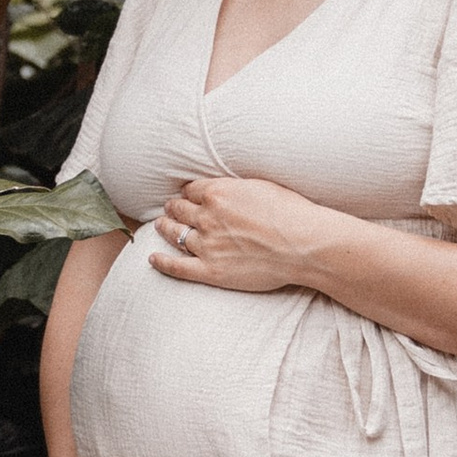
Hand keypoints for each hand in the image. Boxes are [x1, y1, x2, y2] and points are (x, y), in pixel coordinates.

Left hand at [148, 173, 341, 295]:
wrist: (304, 245)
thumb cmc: (291, 213)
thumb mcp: (260, 186)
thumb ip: (234, 187)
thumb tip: (222, 187)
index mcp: (218, 193)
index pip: (191, 190)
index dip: (188, 193)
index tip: (187, 195)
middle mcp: (207, 217)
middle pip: (179, 210)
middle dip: (174, 208)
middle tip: (171, 209)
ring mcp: (206, 245)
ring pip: (175, 234)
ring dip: (166, 229)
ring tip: (161, 226)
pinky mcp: (211, 271)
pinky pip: (177, 266)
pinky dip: (161, 262)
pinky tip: (152, 259)